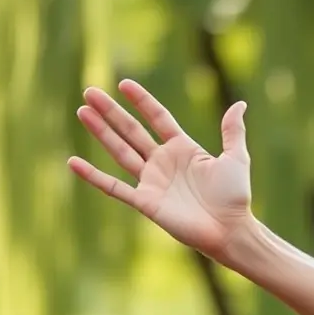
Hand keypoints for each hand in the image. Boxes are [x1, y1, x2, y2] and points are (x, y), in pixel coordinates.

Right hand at [67, 79, 252, 257]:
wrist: (229, 229)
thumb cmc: (235, 196)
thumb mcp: (236, 158)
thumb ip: (232, 131)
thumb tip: (240, 104)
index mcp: (183, 148)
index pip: (157, 118)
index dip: (142, 101)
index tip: (124, 84)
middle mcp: (163, 162)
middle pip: (131, 131)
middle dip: (111, 111)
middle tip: (90, 91)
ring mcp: (152, 181)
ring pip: (120, 151)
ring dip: (100, 132)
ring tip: (82, 111)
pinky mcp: (145, 201)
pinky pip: (114, 187)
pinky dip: (93, 176)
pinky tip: (73, 163)